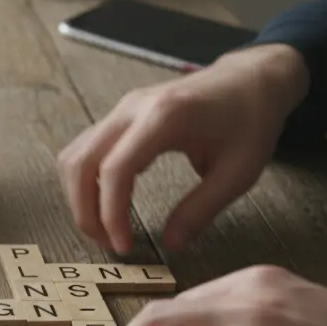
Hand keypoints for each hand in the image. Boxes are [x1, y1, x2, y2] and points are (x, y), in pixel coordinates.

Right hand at [56, 43, 309, 253]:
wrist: (251, 80)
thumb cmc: (250, 121)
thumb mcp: (238, 173)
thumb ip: (201, 210)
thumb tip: (171, 244)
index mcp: (164, 118)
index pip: (115, 170)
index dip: (111, 214)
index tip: (124, 245)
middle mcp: (132, 109)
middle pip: (81, 163)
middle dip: (85, 210)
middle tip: (107, 242)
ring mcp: (122, 109)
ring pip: (75, 156)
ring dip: (79, 196)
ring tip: (104, 226)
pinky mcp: (120, 115)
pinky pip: (85, 148)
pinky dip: (86, 180)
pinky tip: (108, 200)